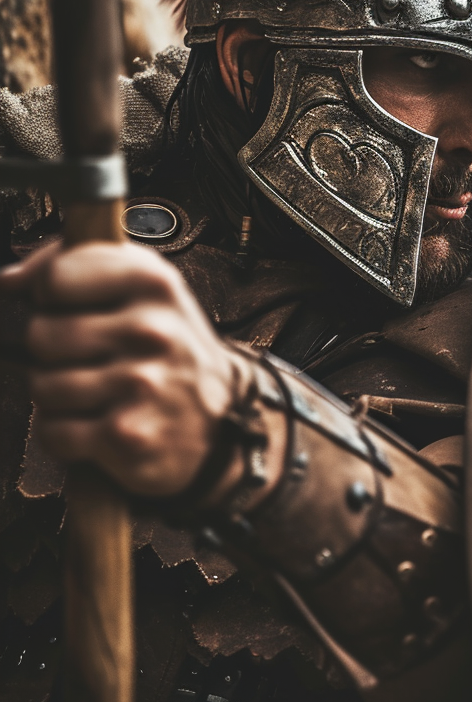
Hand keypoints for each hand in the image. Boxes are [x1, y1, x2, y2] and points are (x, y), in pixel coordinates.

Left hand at [0, 241, 283, 498]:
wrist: (220, 420)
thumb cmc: (170, 351)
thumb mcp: (147, 290)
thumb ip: (81, 266)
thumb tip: (8, 281)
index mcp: (155, 284)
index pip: (58, 276)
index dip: (56, 296)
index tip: (77, 309)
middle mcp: (152, 330)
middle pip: (42, 334)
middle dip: (54, 353)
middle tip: (91, 359)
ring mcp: (141, 384)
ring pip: (43, 385)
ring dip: (59, 397)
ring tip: (98, 394)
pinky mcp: (126, 434)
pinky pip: (54, 431)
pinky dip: (67, 435)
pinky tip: (98, 425)